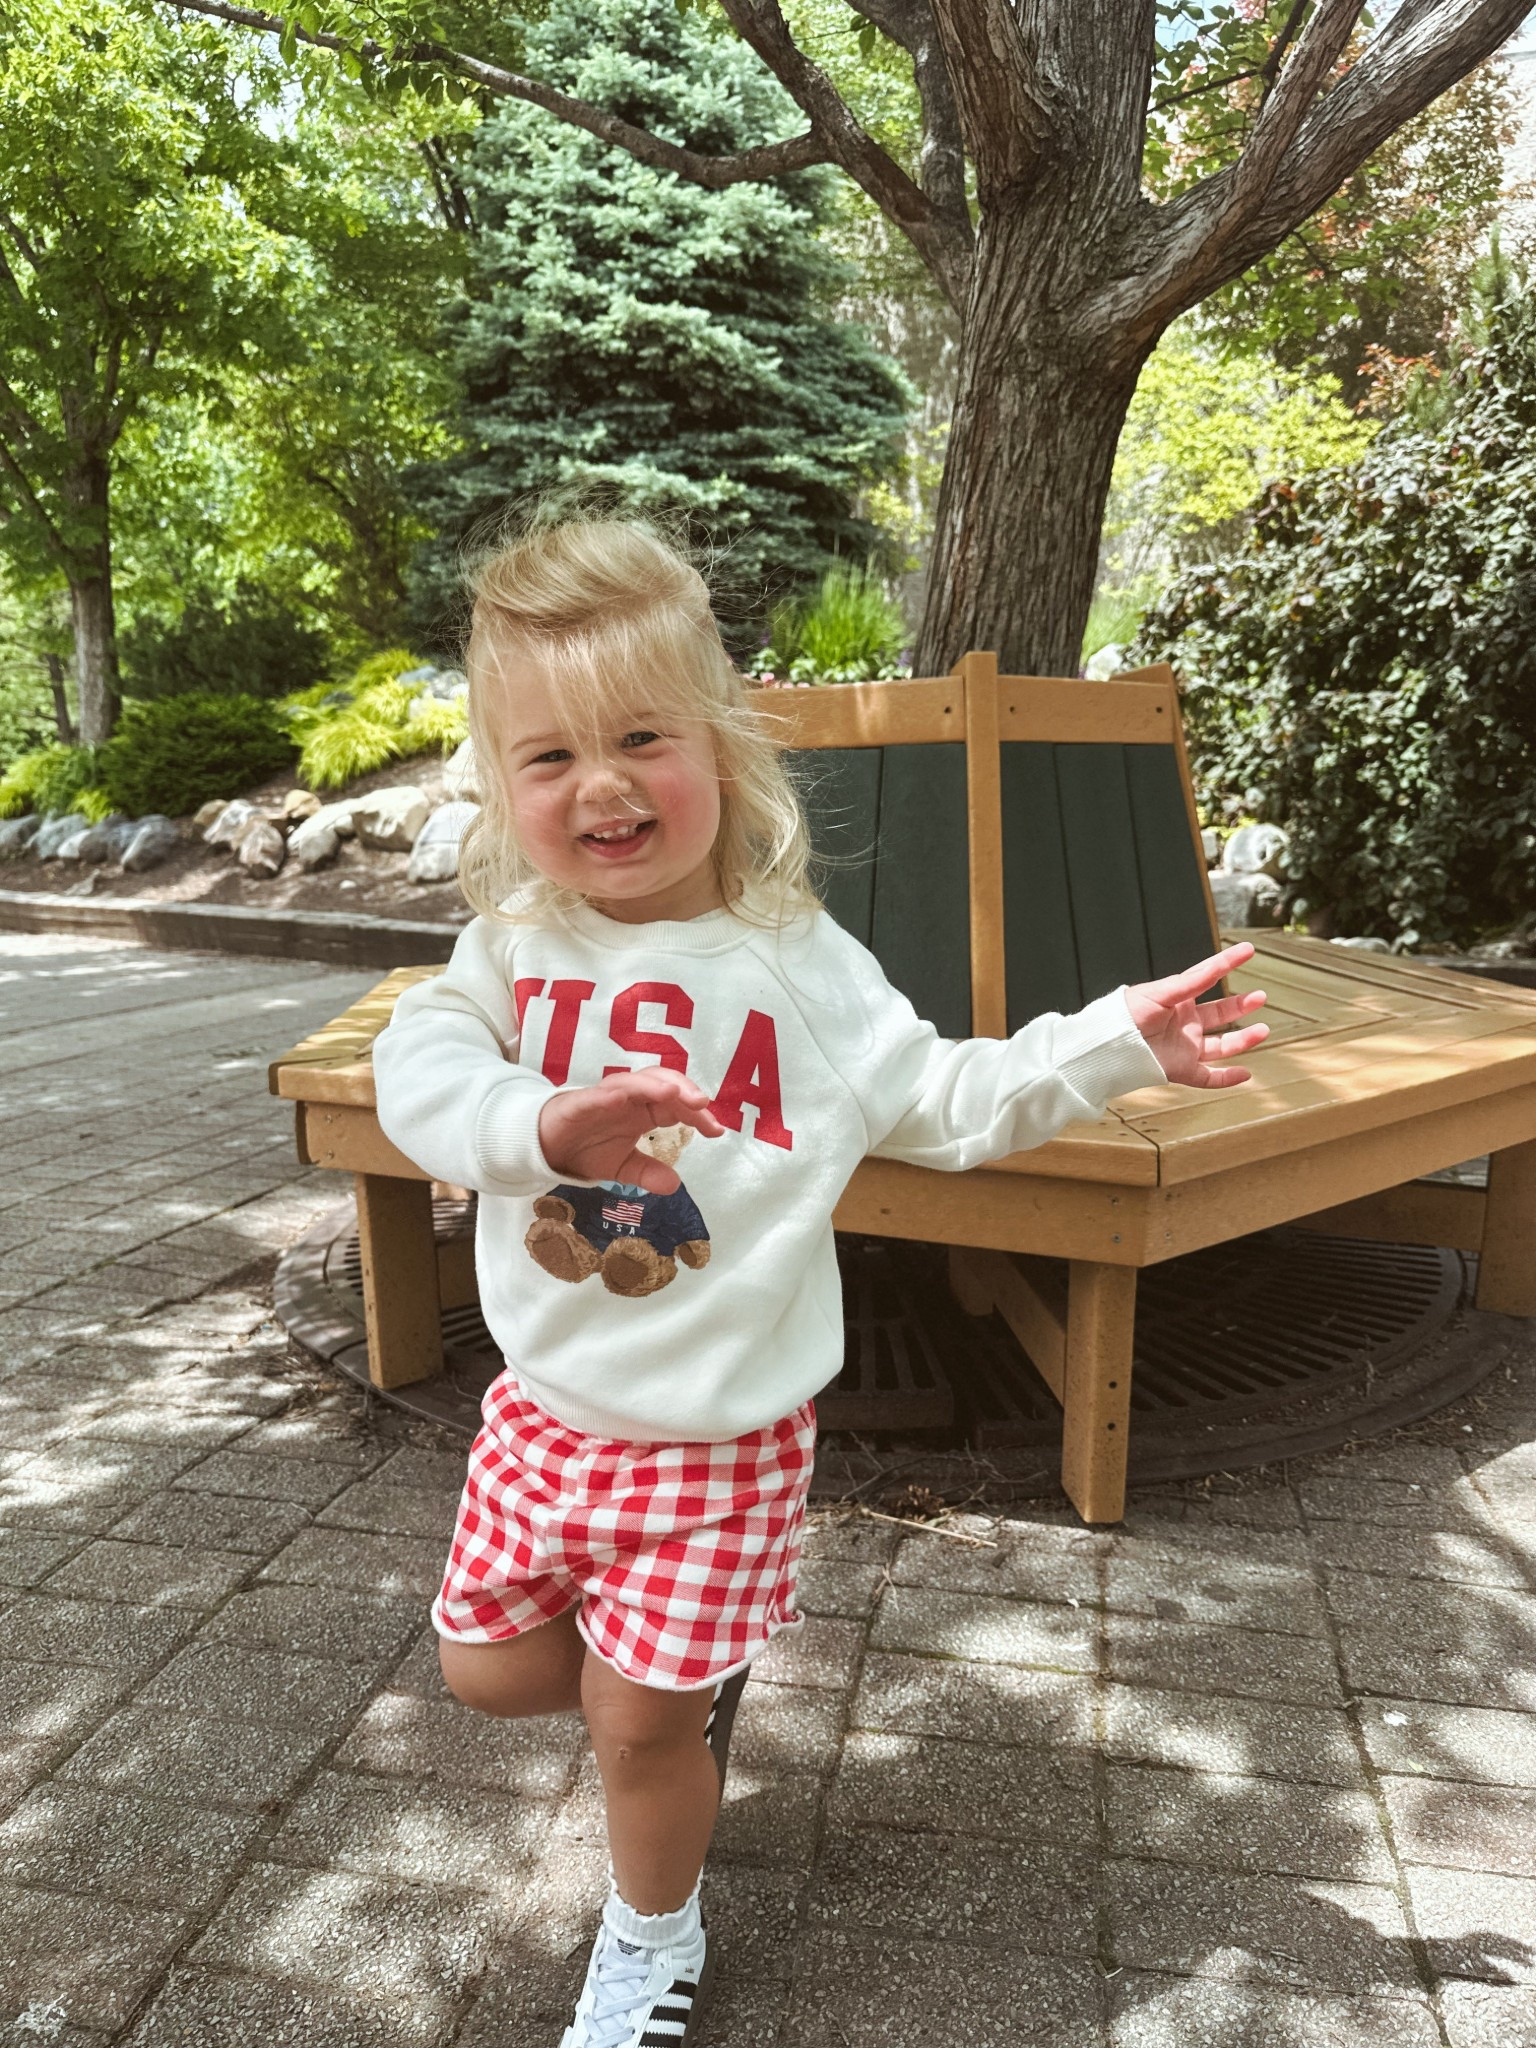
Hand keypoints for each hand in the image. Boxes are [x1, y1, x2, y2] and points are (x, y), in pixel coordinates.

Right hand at [537, 1068, 724, 1192]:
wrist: (544, 1147)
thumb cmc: (586, 1148)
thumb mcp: (622, 1167)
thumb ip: (647, 1173)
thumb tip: (675, 1185)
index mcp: (642, 1112)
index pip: (676, 1105)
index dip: (697, 1114)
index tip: (716, 1130)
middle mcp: (628, 1099)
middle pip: (661, 1084)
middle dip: (683, 1091)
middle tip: (702, 1104)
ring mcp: (604, 1098)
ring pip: (633, 1082)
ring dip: (653, 1085)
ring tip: (673, 1093)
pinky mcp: (578, 1103)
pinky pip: (596, 1095)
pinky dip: (611, 1093)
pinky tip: (624, 1096)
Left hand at [1124, 941, 1269, 1089]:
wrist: (1105, 1045)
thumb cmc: (1123, 1015)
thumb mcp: (1159, 993)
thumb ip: (1189, 983)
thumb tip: (1214, 967)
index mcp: (1176, 999)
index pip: (1207, 977)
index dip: (1227, 963)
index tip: (1248, 950)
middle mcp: (1183, 1023)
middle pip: (1219, 1014)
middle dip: (1240, 1006)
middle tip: (1260, 996)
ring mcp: (1184, 1046)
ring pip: (1221, 1046)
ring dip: (1243, 1040)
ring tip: (1263, 1030)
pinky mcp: (1181, 1069)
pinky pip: (1208, 1077)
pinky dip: (1227, 1078)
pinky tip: (1246, 1074)